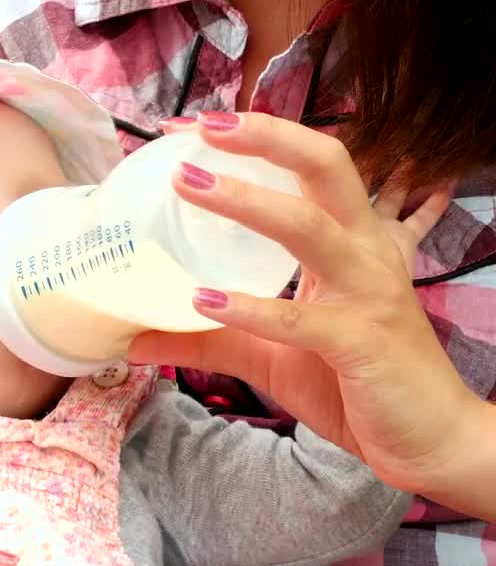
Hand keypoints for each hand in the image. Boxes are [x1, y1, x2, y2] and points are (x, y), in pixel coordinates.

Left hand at [131, 112, 477, 498]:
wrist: (432, 440)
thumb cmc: (354, 384)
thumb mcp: (267, 354)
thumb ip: (207, 340)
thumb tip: (134, 340)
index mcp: (348, 242)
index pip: (307, 168)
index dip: (258, 137)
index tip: (192, 125)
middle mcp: (363, 253)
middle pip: (325, 167)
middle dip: (266, 138)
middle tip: (202, 128)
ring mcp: (367, 293)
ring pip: (309, 227)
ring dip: (245, 202)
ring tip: (188, 185)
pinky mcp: (362, 342)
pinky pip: (302, 318)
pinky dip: (251, 309)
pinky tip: (202, 299)